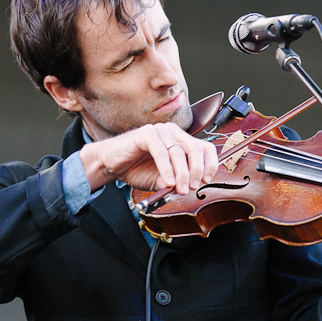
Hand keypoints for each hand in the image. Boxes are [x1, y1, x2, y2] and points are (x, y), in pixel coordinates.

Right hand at [77, 123, 217, 194]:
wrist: (111, 165)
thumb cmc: (137, 169)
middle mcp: (173, 133)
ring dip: (181, 173)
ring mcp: (160, 131)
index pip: (204, 147)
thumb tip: (191, 187)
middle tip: (192, 187)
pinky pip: (161, 152)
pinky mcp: (146, 133)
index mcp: (181, 141)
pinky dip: (166, 169)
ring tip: (179, 189)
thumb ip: (177, 182)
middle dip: (196, 170)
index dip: (209, 164)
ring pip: (178, 152)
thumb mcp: (163, 180)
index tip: (206, 181)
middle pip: (195, 148)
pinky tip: (167, 181)